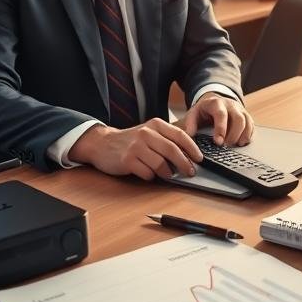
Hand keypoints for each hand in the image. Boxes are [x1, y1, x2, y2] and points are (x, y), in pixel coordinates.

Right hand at [68, 119, 202, 180]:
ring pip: (160, 164)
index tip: (199, 159)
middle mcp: (146, 133)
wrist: (102, 143)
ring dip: (167, 173)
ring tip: (167, 175)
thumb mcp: (149, 133)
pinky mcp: (127, 160)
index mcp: (155, 125)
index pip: (180, 136)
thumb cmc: (130, 141)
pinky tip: (148, 174)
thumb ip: (166, 139)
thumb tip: (189, 155)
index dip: (192, 149)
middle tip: (190, 172)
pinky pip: (147, 173)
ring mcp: (136, 147)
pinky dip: (151, 177)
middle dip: (184, 164)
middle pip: (172, 151)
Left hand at [179, 92, 253, 146]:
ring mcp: (240, 110)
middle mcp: (230, 105)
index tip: (219, 142)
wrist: (215, 101)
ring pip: (247, 122)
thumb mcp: (194, 113)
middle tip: (227, 146)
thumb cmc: (204, 110)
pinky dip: (248, 135)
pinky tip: (241, 143)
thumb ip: (190, 123)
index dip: (221, 129)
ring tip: (236, 146)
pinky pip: (251, 125)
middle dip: (234, 134)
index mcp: (216, 103)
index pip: (221, 114)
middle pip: (238, 118)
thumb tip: (190, 135)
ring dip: (243, 136)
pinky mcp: (246, 116)